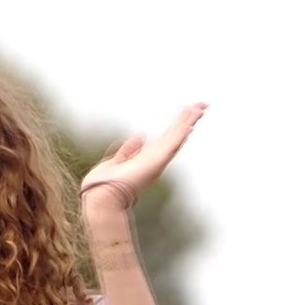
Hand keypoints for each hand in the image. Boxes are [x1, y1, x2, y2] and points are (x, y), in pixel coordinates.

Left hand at [79, 102, 206, 211]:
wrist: (103, 198)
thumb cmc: (104, 186)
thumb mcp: (115, 163)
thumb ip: (127, 151)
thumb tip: (141, 136)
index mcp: (146, 161)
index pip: (165, 140)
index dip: (177, 127)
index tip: (187, 115)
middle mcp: (155, 161)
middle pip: (175, 136)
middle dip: (188, 120)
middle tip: (203, 106)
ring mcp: (157, 161)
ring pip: (177, 137)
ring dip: (189, 121)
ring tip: (201, 107)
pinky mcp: (157, 160)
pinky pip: (173, 141)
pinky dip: (183, 129)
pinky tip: (192, 117)